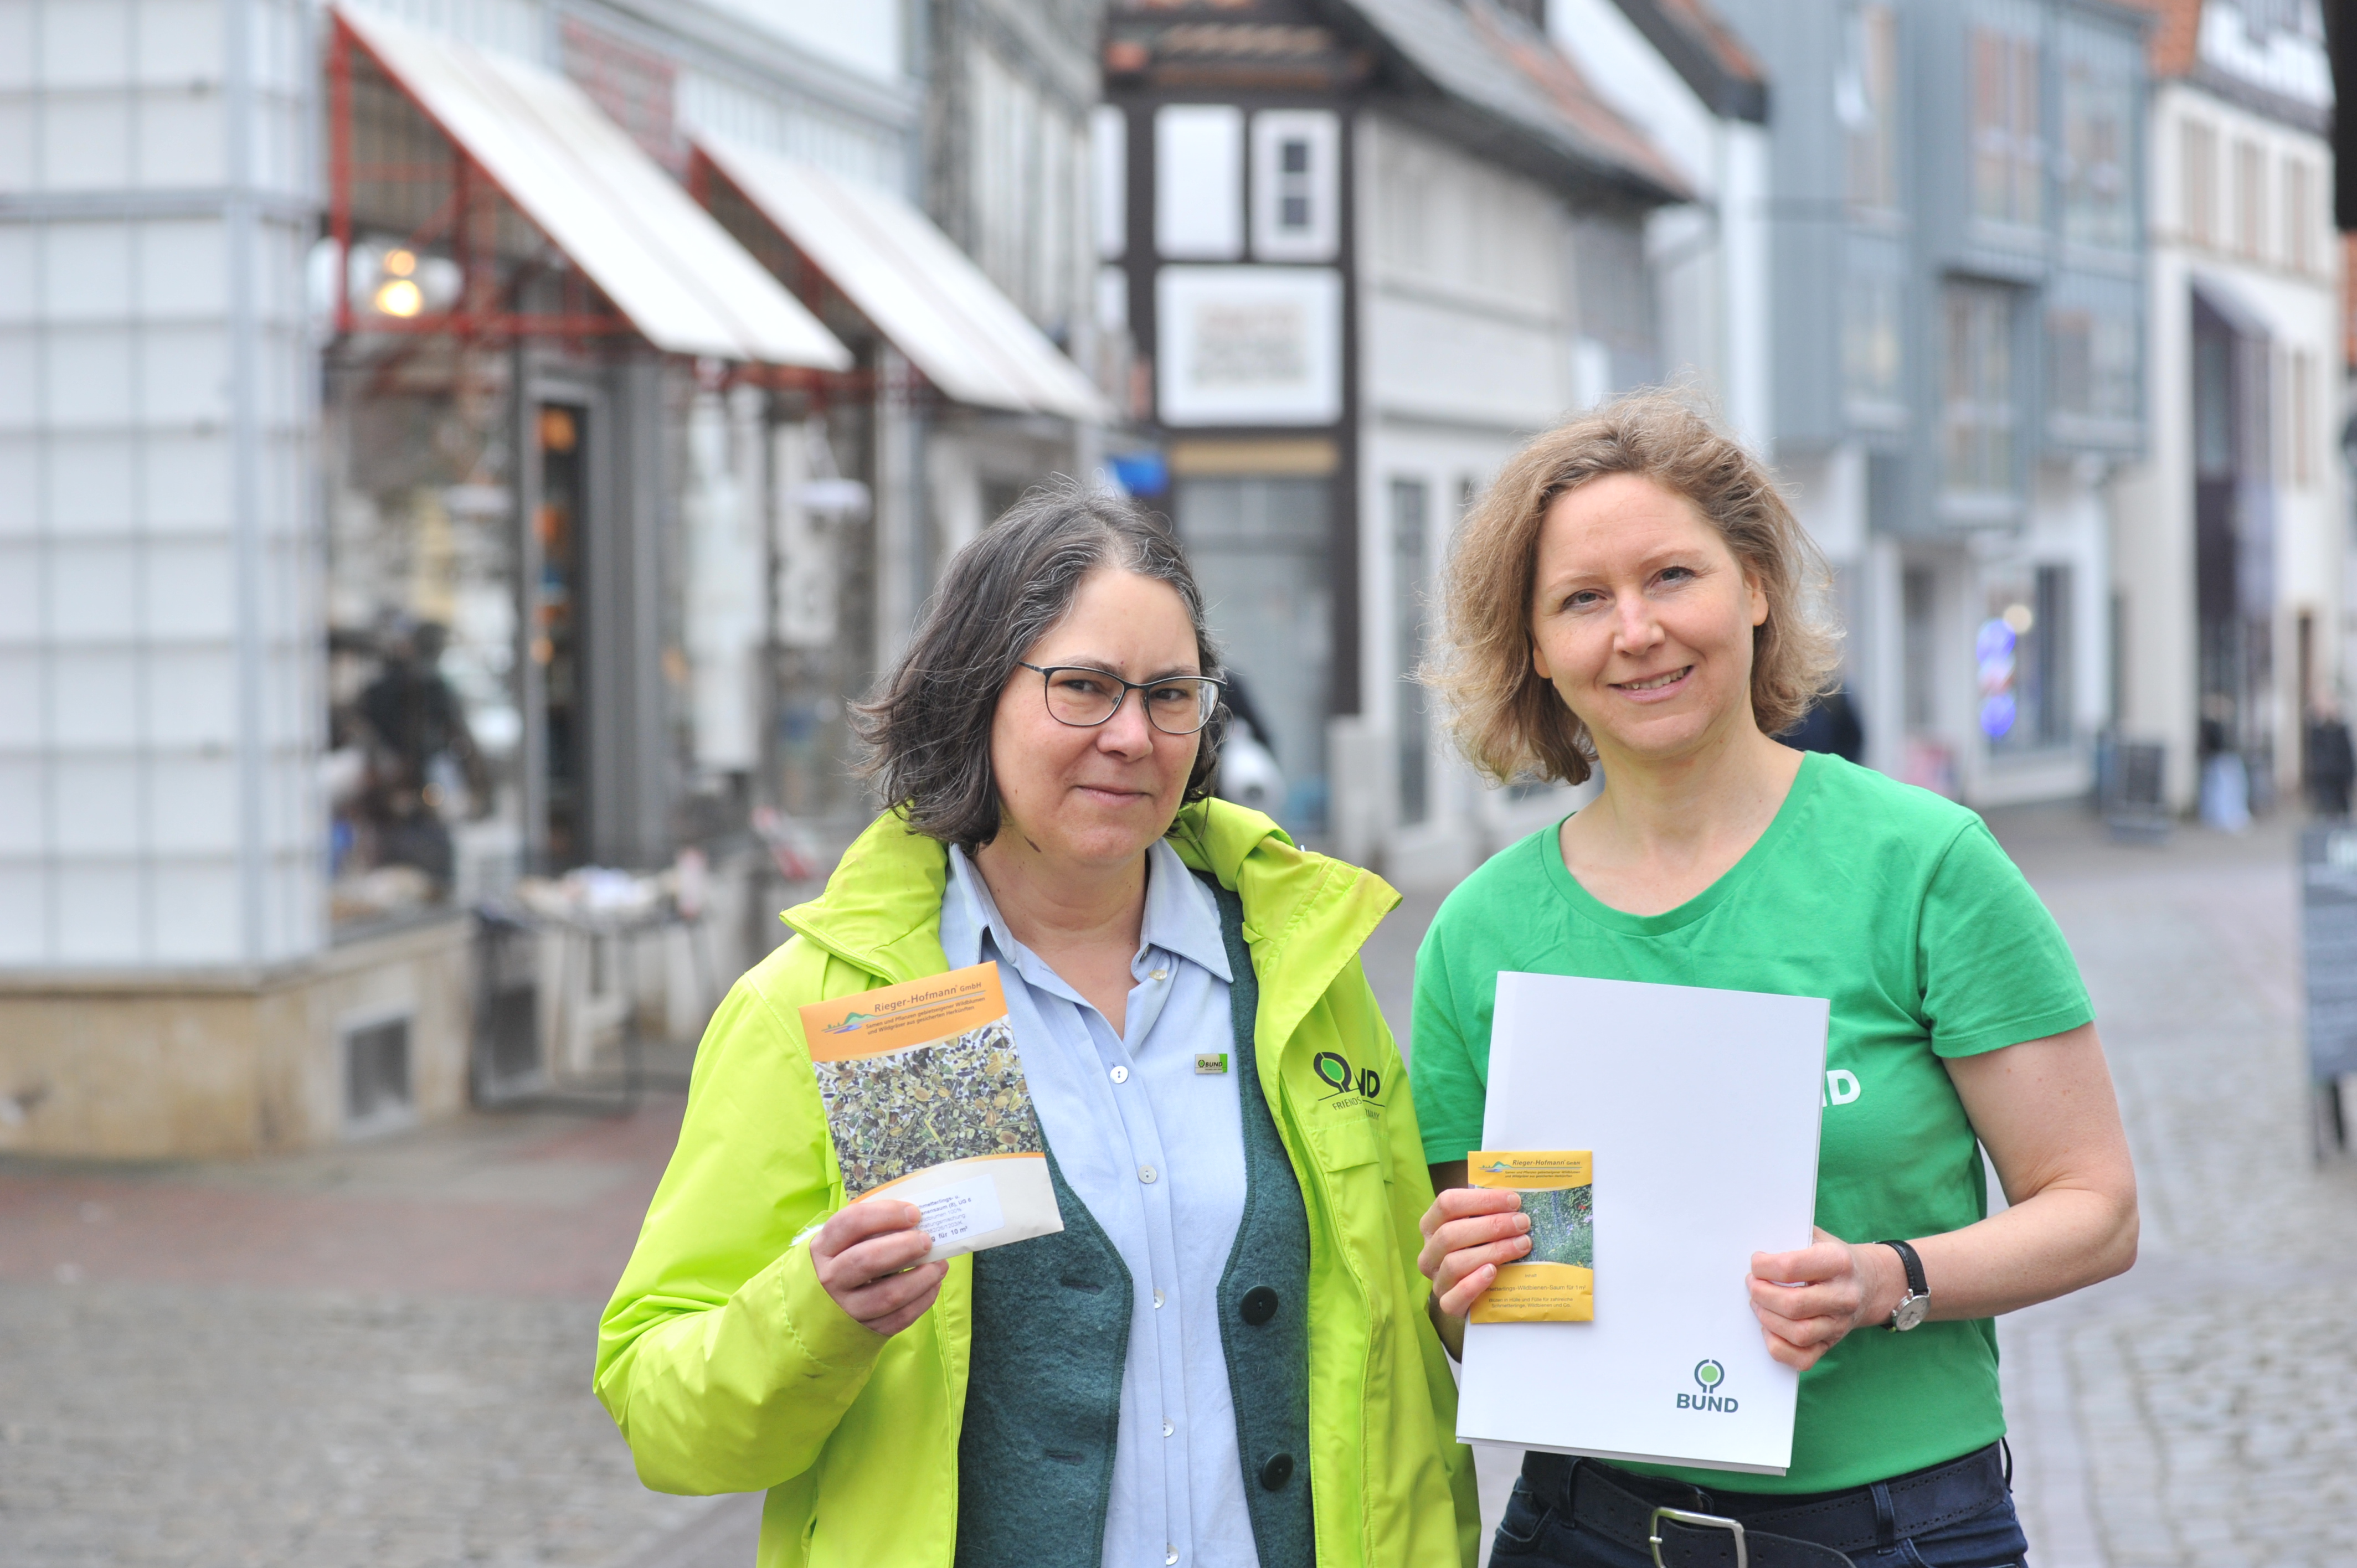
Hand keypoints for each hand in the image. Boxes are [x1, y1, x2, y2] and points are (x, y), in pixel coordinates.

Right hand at [810, 1199, 946, 1336]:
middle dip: (904, 1247)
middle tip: (927, 1240)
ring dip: (921, 1278)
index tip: (914, 1213)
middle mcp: (830, 1279)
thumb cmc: (846, 1262)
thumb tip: (917, 1219)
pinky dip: (923, 1299)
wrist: (825, 1310)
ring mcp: (847, 1309)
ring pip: (889, 1295)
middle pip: (867, 1260)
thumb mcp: (847, 1242)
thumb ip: (875, 1228)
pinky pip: (900, 1318)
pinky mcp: (867, 1330)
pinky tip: (933, 1284)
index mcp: (823, 1247)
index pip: (851, 1223)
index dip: (886, 1214)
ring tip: (939, 1264)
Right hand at [1417, 1186, 1531, 1330]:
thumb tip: (1517, 1190)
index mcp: (1431, 1224)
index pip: (1447, 1203)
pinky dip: (1473, 1284)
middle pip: (1450, 1233)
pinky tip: (1493, 1272)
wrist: (1477, 1292)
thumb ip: (1489, 1209)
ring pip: (1454, 1263)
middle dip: (1491, 1226)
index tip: (1514, 1200)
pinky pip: (1453, 1298)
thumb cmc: (1480, 1248)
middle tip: (1523, 1223)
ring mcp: (1436, 1279)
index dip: (1482, 1199)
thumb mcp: (1480, 1225)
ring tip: (1521, 1245)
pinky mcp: (1447, 1304)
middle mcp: (1429, 1251)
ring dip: (1492, 1251)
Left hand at [1746, 1227, 1901, 1370]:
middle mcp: (1844, 1296)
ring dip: (1767, 1319)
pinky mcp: (1832, 1344)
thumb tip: (1754, 1246)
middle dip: (1761, 1294)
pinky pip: (1802, 1359)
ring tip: (1759, 1303)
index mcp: (1838, 1262)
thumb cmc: (1833, 1257)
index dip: (1763, 1266)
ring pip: (1797, 1334)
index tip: (1756, 1262)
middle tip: (1752, 1284)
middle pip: (1792, 1305)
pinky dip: (1778, 1346)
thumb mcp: (1817, 1237)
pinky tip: (1771, 1327)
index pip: (1790, 1268)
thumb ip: (1790, 1237)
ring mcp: (1840, 1324)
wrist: (1869, 1282)